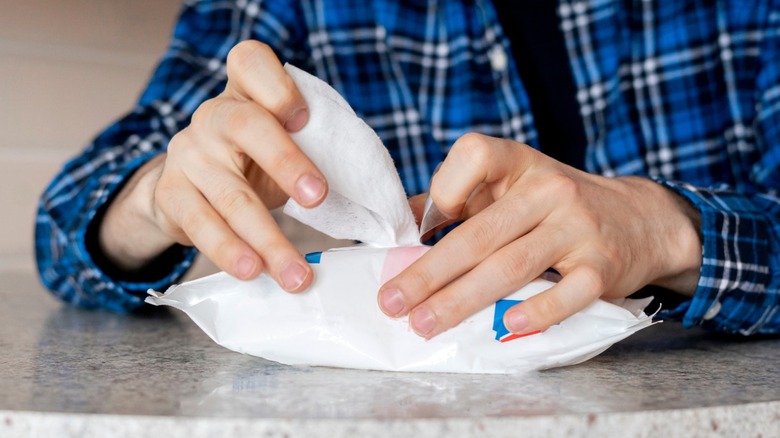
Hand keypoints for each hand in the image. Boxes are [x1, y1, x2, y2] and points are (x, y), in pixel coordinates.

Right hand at [99, 41, 326, 291]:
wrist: (194, 186)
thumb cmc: (256, 159)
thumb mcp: (283, 141)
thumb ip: (313, 144)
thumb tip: (369, 186)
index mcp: (245, 92)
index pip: (250, 62)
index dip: (277, 86)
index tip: (304, 117)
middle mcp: (213, 116)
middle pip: (246, 127)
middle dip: (285, 162)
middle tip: (319, 198)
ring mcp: (188, 154)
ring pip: (229, 194)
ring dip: (267, 236)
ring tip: (295, 273)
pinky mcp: (172, 194)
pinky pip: (201, 225)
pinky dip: (229, 250)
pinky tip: (253, 271)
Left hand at [379, 133, 701, 337]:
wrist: (641, 219)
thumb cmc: (555, 206)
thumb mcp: (511, 187)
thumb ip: (459, 200)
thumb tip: (399, 226)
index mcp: (518, 164)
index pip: (473, 155)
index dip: (443, 189)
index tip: (422, 229)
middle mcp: (548, 189)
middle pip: (480, 233)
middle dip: (429, 272)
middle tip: (392, 302)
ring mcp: (578, 227)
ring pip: (512, 266)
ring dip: (462, 300)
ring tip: (424, 324)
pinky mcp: (603, 266)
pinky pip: (569, 293)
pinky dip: (538, 312)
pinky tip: (506, 329)